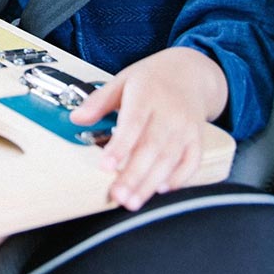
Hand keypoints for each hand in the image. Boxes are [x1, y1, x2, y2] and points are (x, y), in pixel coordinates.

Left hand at [69, 48, 227, 210]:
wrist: (190, 72)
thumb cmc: (152, 79)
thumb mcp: (122, 81)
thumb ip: (99, 101)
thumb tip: (76, 118)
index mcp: (147, 94)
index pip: (133, 123)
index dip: (120, 147)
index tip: (105, 166)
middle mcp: (170, 112)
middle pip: (152, 147)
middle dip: (134, 175)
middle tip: (118, 195)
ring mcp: (186, 127)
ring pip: (170, 159)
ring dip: (151, 183)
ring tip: (132, 201)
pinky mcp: (197, 139)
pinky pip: (191, 162)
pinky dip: (179, 178)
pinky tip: (161, 189)